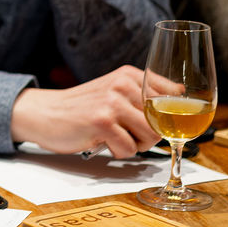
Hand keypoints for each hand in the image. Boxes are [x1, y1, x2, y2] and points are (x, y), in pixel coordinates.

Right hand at [10, 65, 160, 158]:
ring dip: (134, 145)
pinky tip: (100, 140)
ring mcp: (112, 102)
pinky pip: (130, 149)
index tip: (154, 122)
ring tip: (113, 136)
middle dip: (148, 135)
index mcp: (129, 74)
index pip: (173, 94)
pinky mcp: (102, 122)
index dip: (169, 115)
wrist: (45, 113)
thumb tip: (182, 100)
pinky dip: (117, 152)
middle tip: (125, 132)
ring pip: (150, 136)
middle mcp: (122, 84)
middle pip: (163, 121)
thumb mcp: (114, 91)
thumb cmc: (82, 108)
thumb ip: (142, 95)